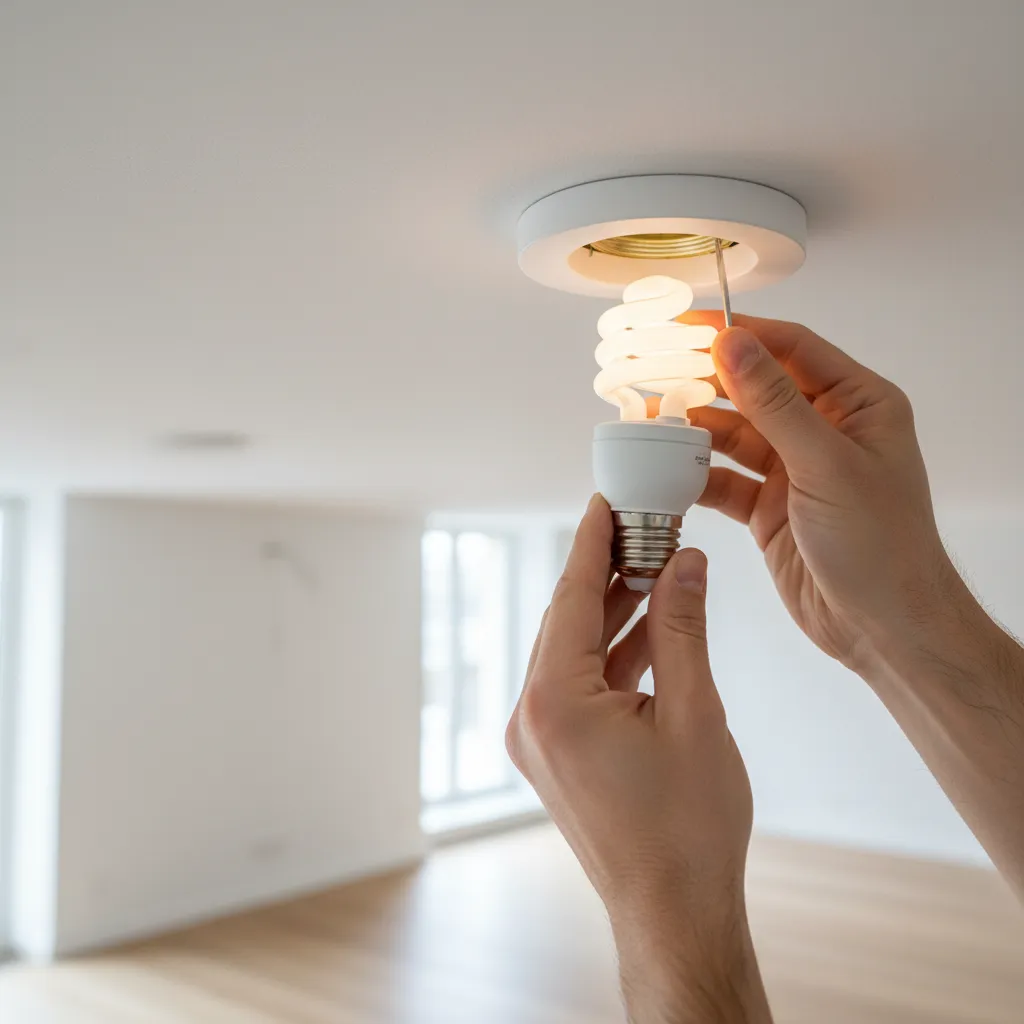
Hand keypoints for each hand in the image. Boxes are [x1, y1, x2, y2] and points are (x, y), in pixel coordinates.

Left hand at [506, 495, 771, 1022]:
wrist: (675, 913)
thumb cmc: (688, 827)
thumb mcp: (694, 713)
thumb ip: (681, 628)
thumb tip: (684, 562)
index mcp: (554, 702)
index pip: (571, 596)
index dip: (592, 540)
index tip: (606, 498)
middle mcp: (531, 716)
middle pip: (568, 619)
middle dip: (607, 570)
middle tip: (642, 524)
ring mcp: (539, 738)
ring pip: (575, 651)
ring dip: (614, 611)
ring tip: (656, 564)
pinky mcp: (557, 753)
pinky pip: (580, 684)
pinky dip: (614, 654)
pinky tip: (651, 624)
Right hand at [682, 311, 956, 670]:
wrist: (884, 628)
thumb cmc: (878, 542)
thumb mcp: (825, 463)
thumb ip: (774, 402)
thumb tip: (730, 342)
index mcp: (858, 404)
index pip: (792, 348)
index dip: (741, 333)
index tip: (689, 326)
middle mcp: (825, 430)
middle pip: (755, 389)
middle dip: (707, 382)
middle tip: (655, 372)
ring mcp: (795, 470)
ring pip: (734, 435)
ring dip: (695, 431)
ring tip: (649, 422)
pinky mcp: (769, 508)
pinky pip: (724, 480)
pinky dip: (696, 476)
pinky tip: (665, 471)